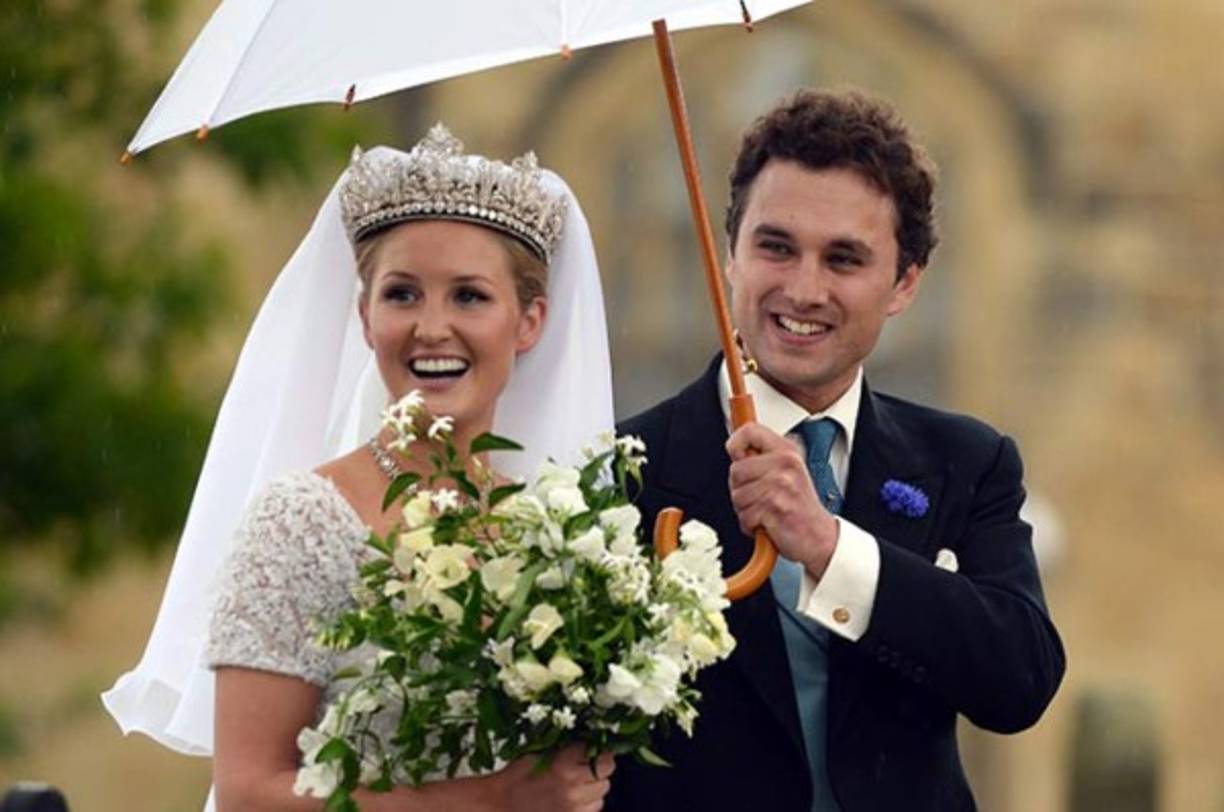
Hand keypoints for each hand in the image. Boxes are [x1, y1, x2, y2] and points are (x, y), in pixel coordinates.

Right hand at [490, 745, 613, 811]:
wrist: (499, 805)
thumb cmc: (514, 779)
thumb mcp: (537, 753)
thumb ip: (562, 747)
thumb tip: (583, 739)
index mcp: (563, 765)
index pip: (596, 749)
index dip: (594, 746)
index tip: (590, 747)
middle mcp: (573, 786)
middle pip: (606, 770)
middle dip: (599, 764)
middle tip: (588, 764)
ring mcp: (574, 807)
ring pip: (602, 792)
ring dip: (594, 786)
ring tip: (579, 784)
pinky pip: (593, 810)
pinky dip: (588, 803)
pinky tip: (575, 799)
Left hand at [725, 422, 838, 577]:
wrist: (819, 536)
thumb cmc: (799, 506)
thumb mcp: (787, 471)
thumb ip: (762, 459)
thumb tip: (735, 450)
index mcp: (787, 451)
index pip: (750, 431)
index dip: (736, 444)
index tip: (739, 458)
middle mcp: (785, 464)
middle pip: (736, 470)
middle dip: (740, 489)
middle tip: (760, 497)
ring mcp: (781, 485)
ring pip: (737, 495)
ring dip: (745, 510)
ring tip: (765, 510)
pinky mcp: (774, 507)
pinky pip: (744, 516)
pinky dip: (750, 525)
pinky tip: (767, 523)